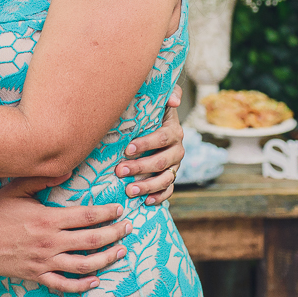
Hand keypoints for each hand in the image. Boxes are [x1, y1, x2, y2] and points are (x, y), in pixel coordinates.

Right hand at [0, 176, 129, 293]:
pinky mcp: (35, 275)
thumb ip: (44, 178)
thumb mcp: (17, 188)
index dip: (106, 213)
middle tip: (127, 228)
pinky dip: (81, 286)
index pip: (86, 216)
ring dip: (106, 259)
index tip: (118, 210)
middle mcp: (49, 242)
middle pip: (91, 240)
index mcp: (47, 219)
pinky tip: (95, 281)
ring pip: (83, 264)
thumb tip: (68, 168)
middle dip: (114, 234)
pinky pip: (63, 286)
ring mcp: (43, 262)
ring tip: (119, 252)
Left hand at [116, 85, 184, 203]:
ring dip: (147, 186)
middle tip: (120, 171)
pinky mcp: (171, 177)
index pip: (162, 138)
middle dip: (140, 167)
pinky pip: (169, 191)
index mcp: (174, 131)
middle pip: (161, 161)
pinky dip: (159, 197)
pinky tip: (147, 202)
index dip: (146, 144)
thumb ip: (167, 94)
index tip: (128, 149)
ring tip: (129, 190)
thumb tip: (174, 100)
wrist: (156, 125)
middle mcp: (177, 150)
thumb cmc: (151, 113)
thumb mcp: (158, 102)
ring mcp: (175, 166)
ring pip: (165, 179)